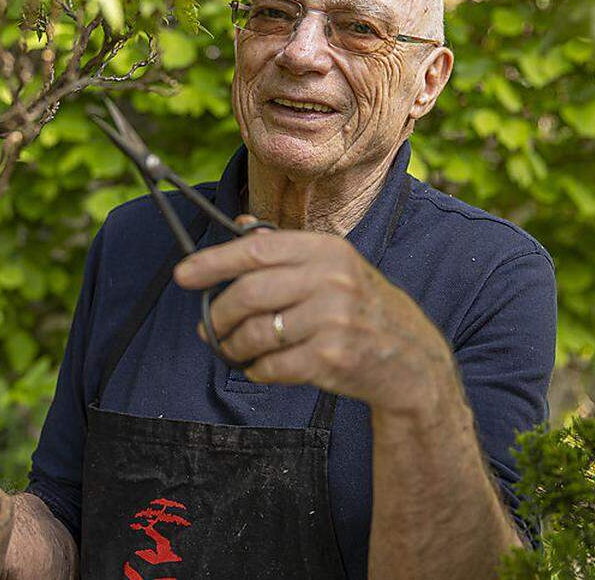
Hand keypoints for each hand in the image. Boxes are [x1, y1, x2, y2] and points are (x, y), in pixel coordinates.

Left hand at [172, 215, 457, 414]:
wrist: (412, 360)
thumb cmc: (361, 309)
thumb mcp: (334, 266)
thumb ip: (286, 248)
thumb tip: (239, 223)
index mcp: (326, 249)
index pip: (257, 250)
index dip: (214, 262)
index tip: (183, 275)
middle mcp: (331, 279)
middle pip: (249, 292)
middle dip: (218, 314)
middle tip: (207, 327)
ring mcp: (333, 319)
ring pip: (257, 332)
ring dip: (233, 347)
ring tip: (231, 351)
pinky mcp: (332, 357)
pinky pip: (273, 366)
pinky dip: (258, 371)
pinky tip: (260, 369)